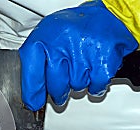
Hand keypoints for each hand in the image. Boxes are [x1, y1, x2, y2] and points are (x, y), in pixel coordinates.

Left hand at [19, 0, 137, 110]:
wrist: (108, 15)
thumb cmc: (72, 29)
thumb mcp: (46, 38)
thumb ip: (35, 63)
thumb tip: (31, 94)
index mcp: (44, 37)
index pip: (32, 72)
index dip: (32, 91)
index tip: (33, 103)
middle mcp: (62, 43)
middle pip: (55, 85)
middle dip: (58, 91)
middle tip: (60, 87)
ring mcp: (84, 51)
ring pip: (76, 86)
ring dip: (78, 83)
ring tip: (80, 66)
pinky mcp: (104, 58)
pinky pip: (95, 86)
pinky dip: (95, 85)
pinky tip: (94, 71)